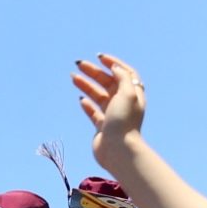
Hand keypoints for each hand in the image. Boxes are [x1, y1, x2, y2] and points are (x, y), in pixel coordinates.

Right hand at [71, 56, 147, 172]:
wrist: (118, 150)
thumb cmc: (124, 121)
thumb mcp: (127, 94)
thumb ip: (122, 78)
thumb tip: (115, 67)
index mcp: (133, 95)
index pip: (125, 73)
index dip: (113, 63)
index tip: (99, 57)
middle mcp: (124, 104)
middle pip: (109, 82)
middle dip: (94, 72)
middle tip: (79, 65)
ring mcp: (113, 116)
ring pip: (99, 96)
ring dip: (86, 85)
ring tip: (73, 77)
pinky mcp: (103, 127)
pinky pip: (94, 112)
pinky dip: (87, 104)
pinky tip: (80, 99)